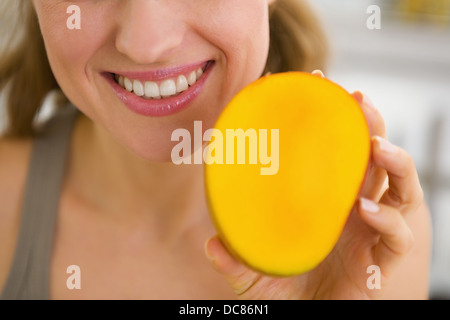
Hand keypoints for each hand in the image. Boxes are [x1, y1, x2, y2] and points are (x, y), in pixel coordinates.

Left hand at [203, 71, 424, 298]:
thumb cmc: (289, 294)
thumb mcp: (256, 274)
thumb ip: (236, 259)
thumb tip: (212, 244)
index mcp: (328, 202)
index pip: (335, 151)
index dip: (330, 119)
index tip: (314, 87)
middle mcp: (354, 209)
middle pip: (372, 155)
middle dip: (368, 122)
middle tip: (355, 98)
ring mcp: (373, 230)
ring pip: (400, 185)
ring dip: (394, 160)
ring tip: (376, 146)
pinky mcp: (384, 258)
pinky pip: (398, 233)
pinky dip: (388, 219)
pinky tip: (366, 210)